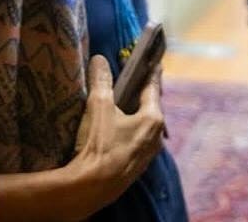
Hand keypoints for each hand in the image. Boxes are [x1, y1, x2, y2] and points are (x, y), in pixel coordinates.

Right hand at [0, 55, 165, 221]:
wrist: (91, 187)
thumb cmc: (100, 144)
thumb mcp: (99, 107)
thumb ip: (101, 81)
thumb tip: (99, 60)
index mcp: (153, 119)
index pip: (153, 88)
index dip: (151, 73)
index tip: (156, 63)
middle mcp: (155, 137)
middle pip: (151, 108)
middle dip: (144, 95)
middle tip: (137, 82)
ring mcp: (147, 155)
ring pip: (145, 127)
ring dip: (137, 115)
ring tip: (127, 105)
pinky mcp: (136, 167)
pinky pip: (137, 142)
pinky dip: (131, 131)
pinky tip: (119, 131)